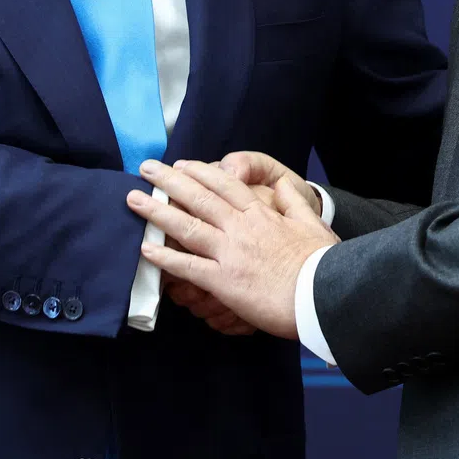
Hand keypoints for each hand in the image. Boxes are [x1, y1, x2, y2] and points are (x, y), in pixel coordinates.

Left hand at [127, 160, 339, 339]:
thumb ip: (292, 202)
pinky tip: (145, 251)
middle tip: (146, 169)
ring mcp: (231, 254)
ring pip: (187, 226)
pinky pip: (188, 268)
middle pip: (200, 198)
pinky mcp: (225, 282)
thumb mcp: (311, 222)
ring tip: (134, 200)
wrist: (325, 294)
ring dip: (158, 212)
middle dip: (170, 181)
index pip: (226, 185)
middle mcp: (242, 228)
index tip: (182, 164)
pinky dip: (165, 259)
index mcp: (262, 214)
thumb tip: (280, 186)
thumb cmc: (322, 261)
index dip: (201, 172)